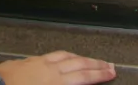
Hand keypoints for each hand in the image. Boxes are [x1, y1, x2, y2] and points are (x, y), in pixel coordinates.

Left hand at [0, 50, 115, 84]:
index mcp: (55, 81)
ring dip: (79, 57)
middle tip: (108, 64)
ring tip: (88, 59)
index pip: (84, 77)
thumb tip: (77, 80)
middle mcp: (49, 69)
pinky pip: (50, 55)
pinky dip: (61, 56)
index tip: (112, 72)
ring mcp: (37, 63)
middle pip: (78, 64)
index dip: (99, 75)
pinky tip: (60, 57)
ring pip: (64, 56)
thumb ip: (64, 83)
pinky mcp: (25, 61)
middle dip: (95, 64)